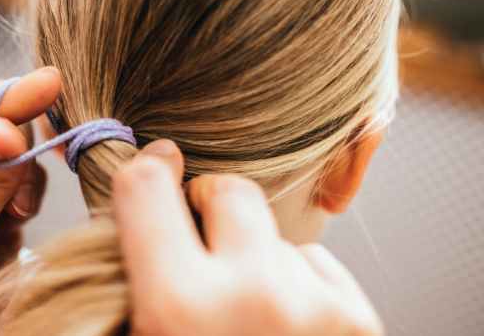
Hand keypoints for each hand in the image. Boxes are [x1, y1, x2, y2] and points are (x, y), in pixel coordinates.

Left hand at [0, 69, 60, 335]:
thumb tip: (9, 126)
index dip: (7, 101)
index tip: (48, 83)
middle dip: (17, 141)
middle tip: (42, 159)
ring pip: (18, 146)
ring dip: (23, 177)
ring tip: (9, 215)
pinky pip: (28, 174)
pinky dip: (29, 193)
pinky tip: (13, 219)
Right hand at [113, 141, 383, 335]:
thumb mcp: (137, 332)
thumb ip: (131, 270)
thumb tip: (133, 201)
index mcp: (178, 305)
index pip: (145, 187)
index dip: (145, 172)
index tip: (157, 169)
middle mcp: (253, 295)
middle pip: (228, 188)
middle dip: (211, 208)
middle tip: (202, 247)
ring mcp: (315, 306)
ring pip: (275, 233)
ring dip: (257, 257)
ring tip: (246, 314)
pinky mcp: (357, 320)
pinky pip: (314, 264)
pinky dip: (295, 283)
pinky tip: (283, 325)